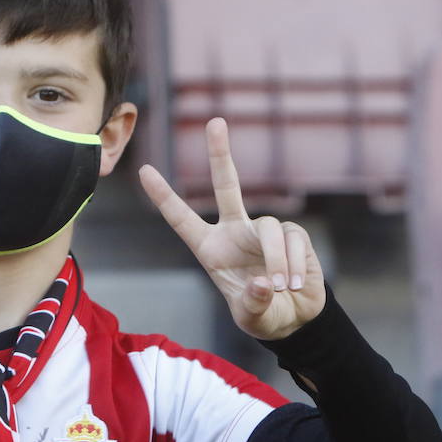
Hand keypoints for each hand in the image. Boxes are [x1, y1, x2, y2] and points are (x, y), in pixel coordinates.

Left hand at [138, 118, 324, 340]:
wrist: (296, 320)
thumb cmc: (263, 314)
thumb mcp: (250, 317)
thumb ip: (253, 303)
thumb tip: (265, 283)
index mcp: (210, 248)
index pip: (182, 219)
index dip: (164, 196)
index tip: (144, 170)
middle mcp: (235, 232)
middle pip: (227, 185)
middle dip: (221, 154)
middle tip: (215, 122)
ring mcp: (264, 231)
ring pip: (269, 228)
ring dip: (277, 260)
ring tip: (284, 287)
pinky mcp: (293, 235)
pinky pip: (294, 240)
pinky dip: (296, 264)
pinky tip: (298, 283)